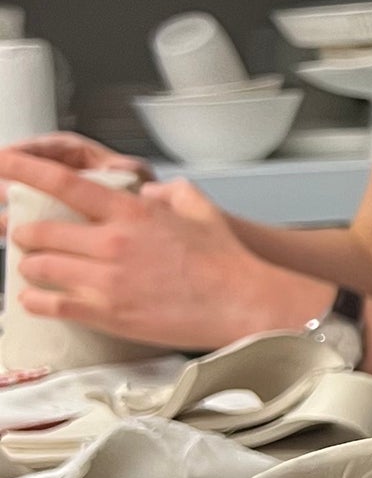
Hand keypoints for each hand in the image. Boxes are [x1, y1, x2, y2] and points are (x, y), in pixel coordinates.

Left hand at [0, 152, 322, 350]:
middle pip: (39, 232)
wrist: (242, 303)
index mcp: (133, 212)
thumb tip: (151, 191)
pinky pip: (50, 305)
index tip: (2, 164)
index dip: (24, 170)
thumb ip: (168, 192)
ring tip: (39, 268)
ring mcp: (107, 280)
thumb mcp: (199, 209)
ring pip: (38, 268)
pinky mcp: (107, 314)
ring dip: (32, 267)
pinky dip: (35, 300)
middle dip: (27, 234)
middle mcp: (114, 243)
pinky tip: (36, 298)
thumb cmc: (226, 262)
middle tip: (31, 237)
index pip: (64, 183)